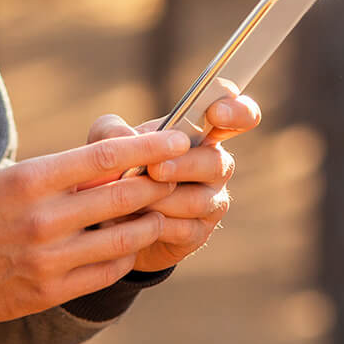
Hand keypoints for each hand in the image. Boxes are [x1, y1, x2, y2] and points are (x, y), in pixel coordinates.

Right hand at [0, 128, 191, 322]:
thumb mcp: (6, 178)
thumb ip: (56, 175)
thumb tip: (111, 167)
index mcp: (30, 180)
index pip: (104, 158)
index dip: (147, 149)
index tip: (175, 140)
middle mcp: (43, 218)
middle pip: (122, 197)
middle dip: (158, 184)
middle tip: (178, 175)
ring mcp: (48, 259)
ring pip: (122, 238)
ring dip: (149, 223)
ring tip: (159, 213)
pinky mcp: (49, 291)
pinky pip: (105, 272)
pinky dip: (125, 256)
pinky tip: (129, 245)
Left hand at [86, 88, 261, 272]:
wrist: (107, 216)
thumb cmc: (115, 166)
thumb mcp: (105, 142)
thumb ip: (112, 131)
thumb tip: (125, 136)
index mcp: (199, 132)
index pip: (238, 115)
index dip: (237, 111)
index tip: (217, 113)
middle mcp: (214, 164)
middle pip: (216, 162)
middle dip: (183, 166)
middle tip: (154, 170)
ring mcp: (211, 200)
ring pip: (199, 200)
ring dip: (162, 199)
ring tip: (131, 199)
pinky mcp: (200, 232)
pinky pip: (186, 229)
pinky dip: (156, 224)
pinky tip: (135, 221)